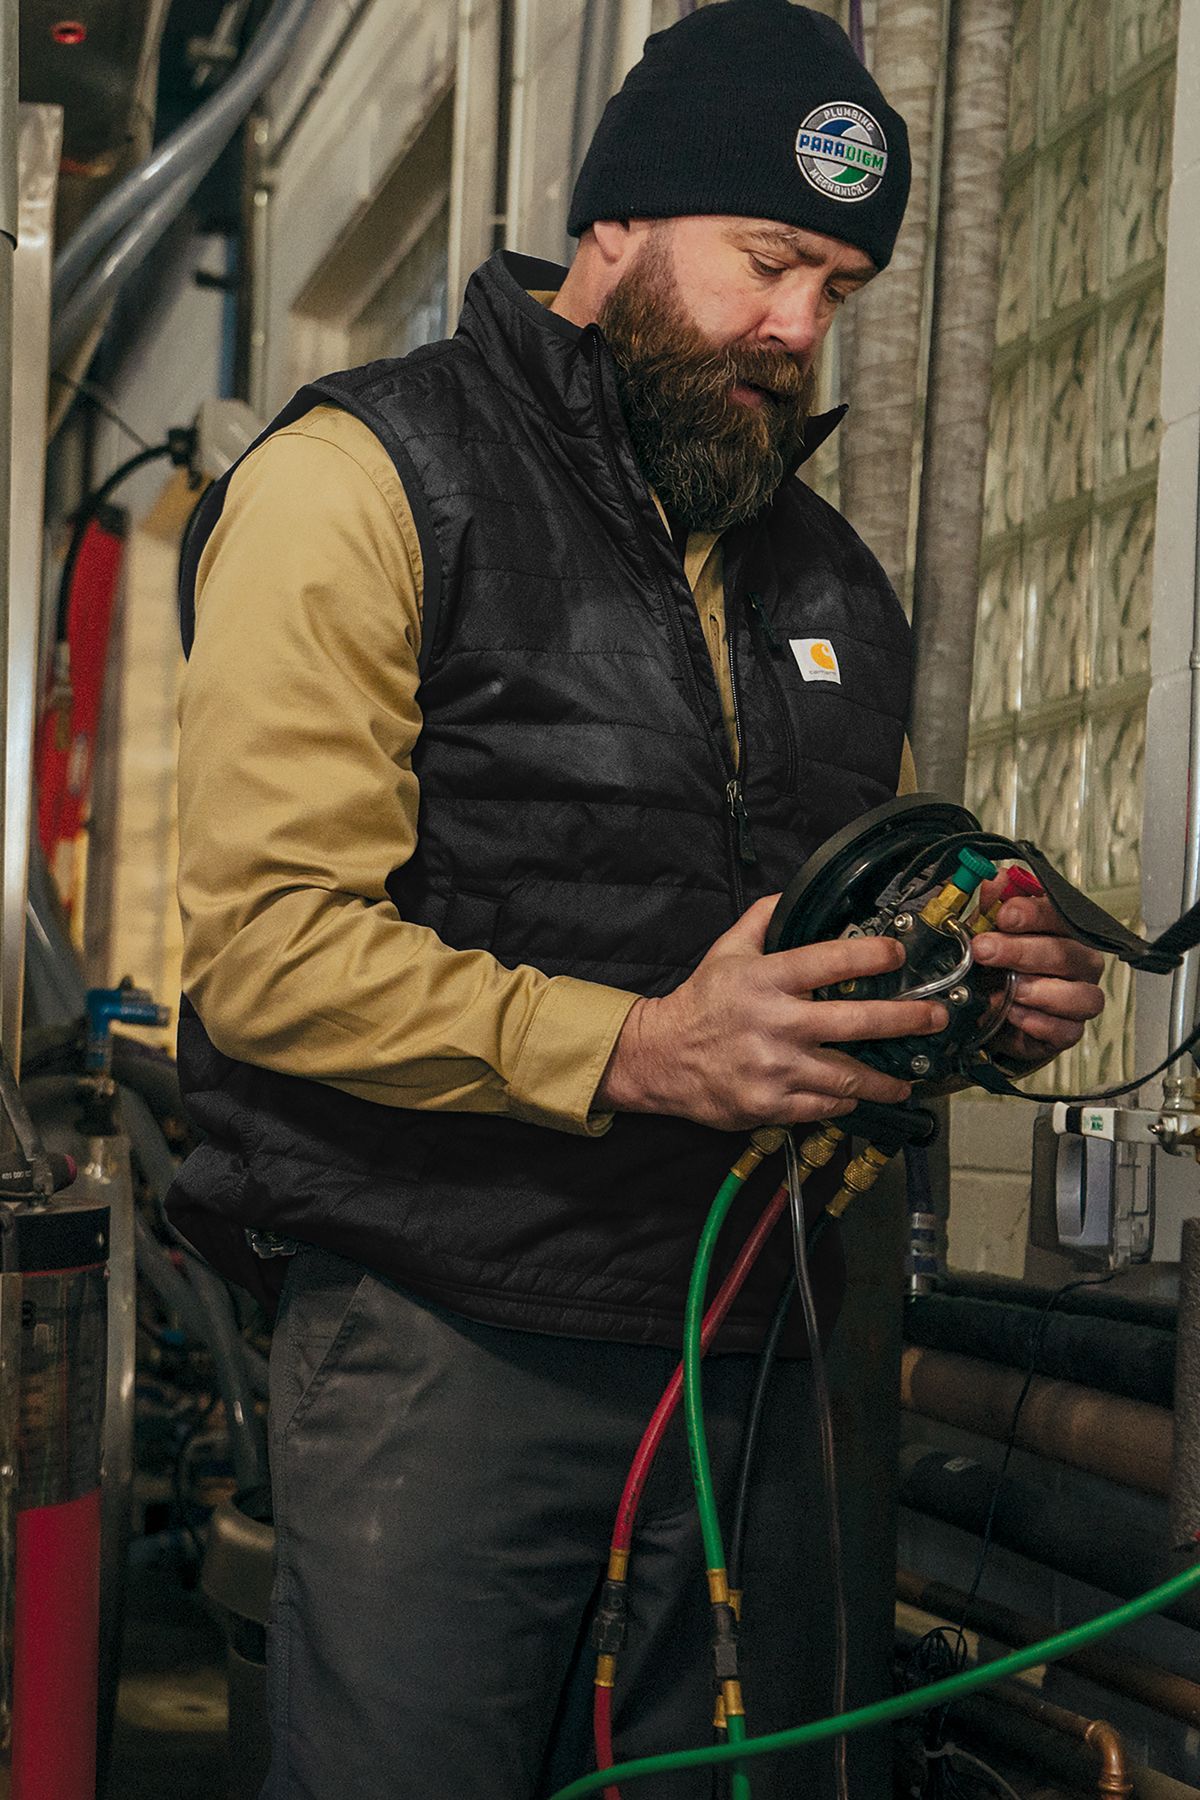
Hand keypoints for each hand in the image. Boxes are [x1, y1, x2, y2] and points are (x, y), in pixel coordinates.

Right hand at [596, 894, 948, 1130]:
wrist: (660, 1057)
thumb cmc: (702, 1001)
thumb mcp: (727, 949)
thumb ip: (765, 918)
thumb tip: (799, 891)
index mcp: (765, 979)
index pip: (828, 961)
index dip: (871, 957)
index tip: (900, 955)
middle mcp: (773, 1023)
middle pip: (853, 1021)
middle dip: (904, 1020)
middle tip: (935, 1018)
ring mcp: (773, 1068)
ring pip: (846, 1076)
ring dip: (885, 1078)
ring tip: (909, 1076)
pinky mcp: (770, 1104)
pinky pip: (823, 1105)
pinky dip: (846, 1100)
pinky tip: (861, 1094)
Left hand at [972, 892, 1104, 1063]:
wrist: (995, 1015)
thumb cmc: (999, 967)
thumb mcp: (987, 932)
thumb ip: (991, 905)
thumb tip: (991, 880)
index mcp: (1061, 931)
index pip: (1058, 913)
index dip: (1032, 913)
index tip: (1003, 915)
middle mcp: (1079, 962)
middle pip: (1066, 953)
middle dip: (1022, 951)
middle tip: (985, 950)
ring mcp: (1080, 998)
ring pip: (1080, 995)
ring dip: (1039, 990)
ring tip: (1007, 988)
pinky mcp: (1070, 1031)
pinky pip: (1067, 1030)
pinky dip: (1039, 1022)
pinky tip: (1014, 1013)